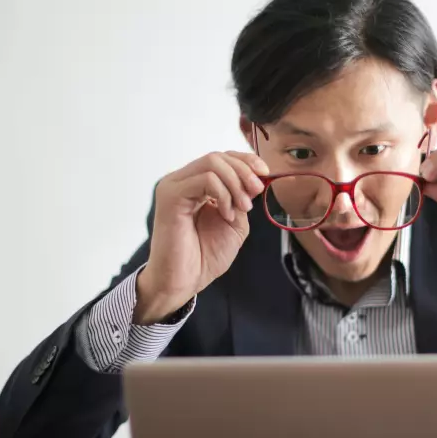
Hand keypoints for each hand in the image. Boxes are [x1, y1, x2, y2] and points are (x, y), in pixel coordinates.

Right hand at [135, 151, 268, 323]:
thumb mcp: (235, 223)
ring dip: (236, 183)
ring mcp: (174, 186)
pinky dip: (223, 194)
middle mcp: (182, 181)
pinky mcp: (170, 195)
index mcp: (196, 185)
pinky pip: (205, 180)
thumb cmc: (204, 257)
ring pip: (212, 162)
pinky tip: (226, 214)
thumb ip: (242, 199)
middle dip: (244, 171)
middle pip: (218, 156)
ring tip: (243, 208)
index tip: (265, 173)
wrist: (185, 281)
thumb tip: (256, 179)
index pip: (222, 158)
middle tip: (257, 191)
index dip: (246, 160)